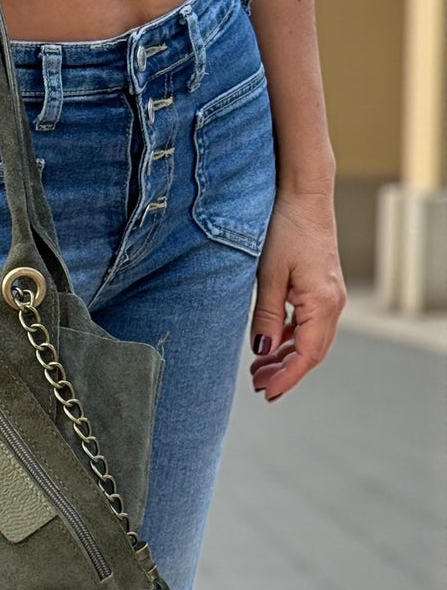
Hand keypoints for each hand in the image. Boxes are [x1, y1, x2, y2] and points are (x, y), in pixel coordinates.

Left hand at [248, 189, 346, 399]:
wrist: (304, 196)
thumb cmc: (286, 229)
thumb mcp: (268, 275)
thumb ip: (266, 316)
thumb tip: (262, 351)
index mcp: (322, 304)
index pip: (306, 356)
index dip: (286, 378)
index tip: (265, 393)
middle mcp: (332, 303)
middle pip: (312, 353)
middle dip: (285, 373)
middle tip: (257, 386)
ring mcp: (330, 296)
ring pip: (311, 341)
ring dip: (286, 358)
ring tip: (258, 370)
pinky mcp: (321, 289)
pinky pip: (309, 325)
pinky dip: (290, 339)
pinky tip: (270, 344)